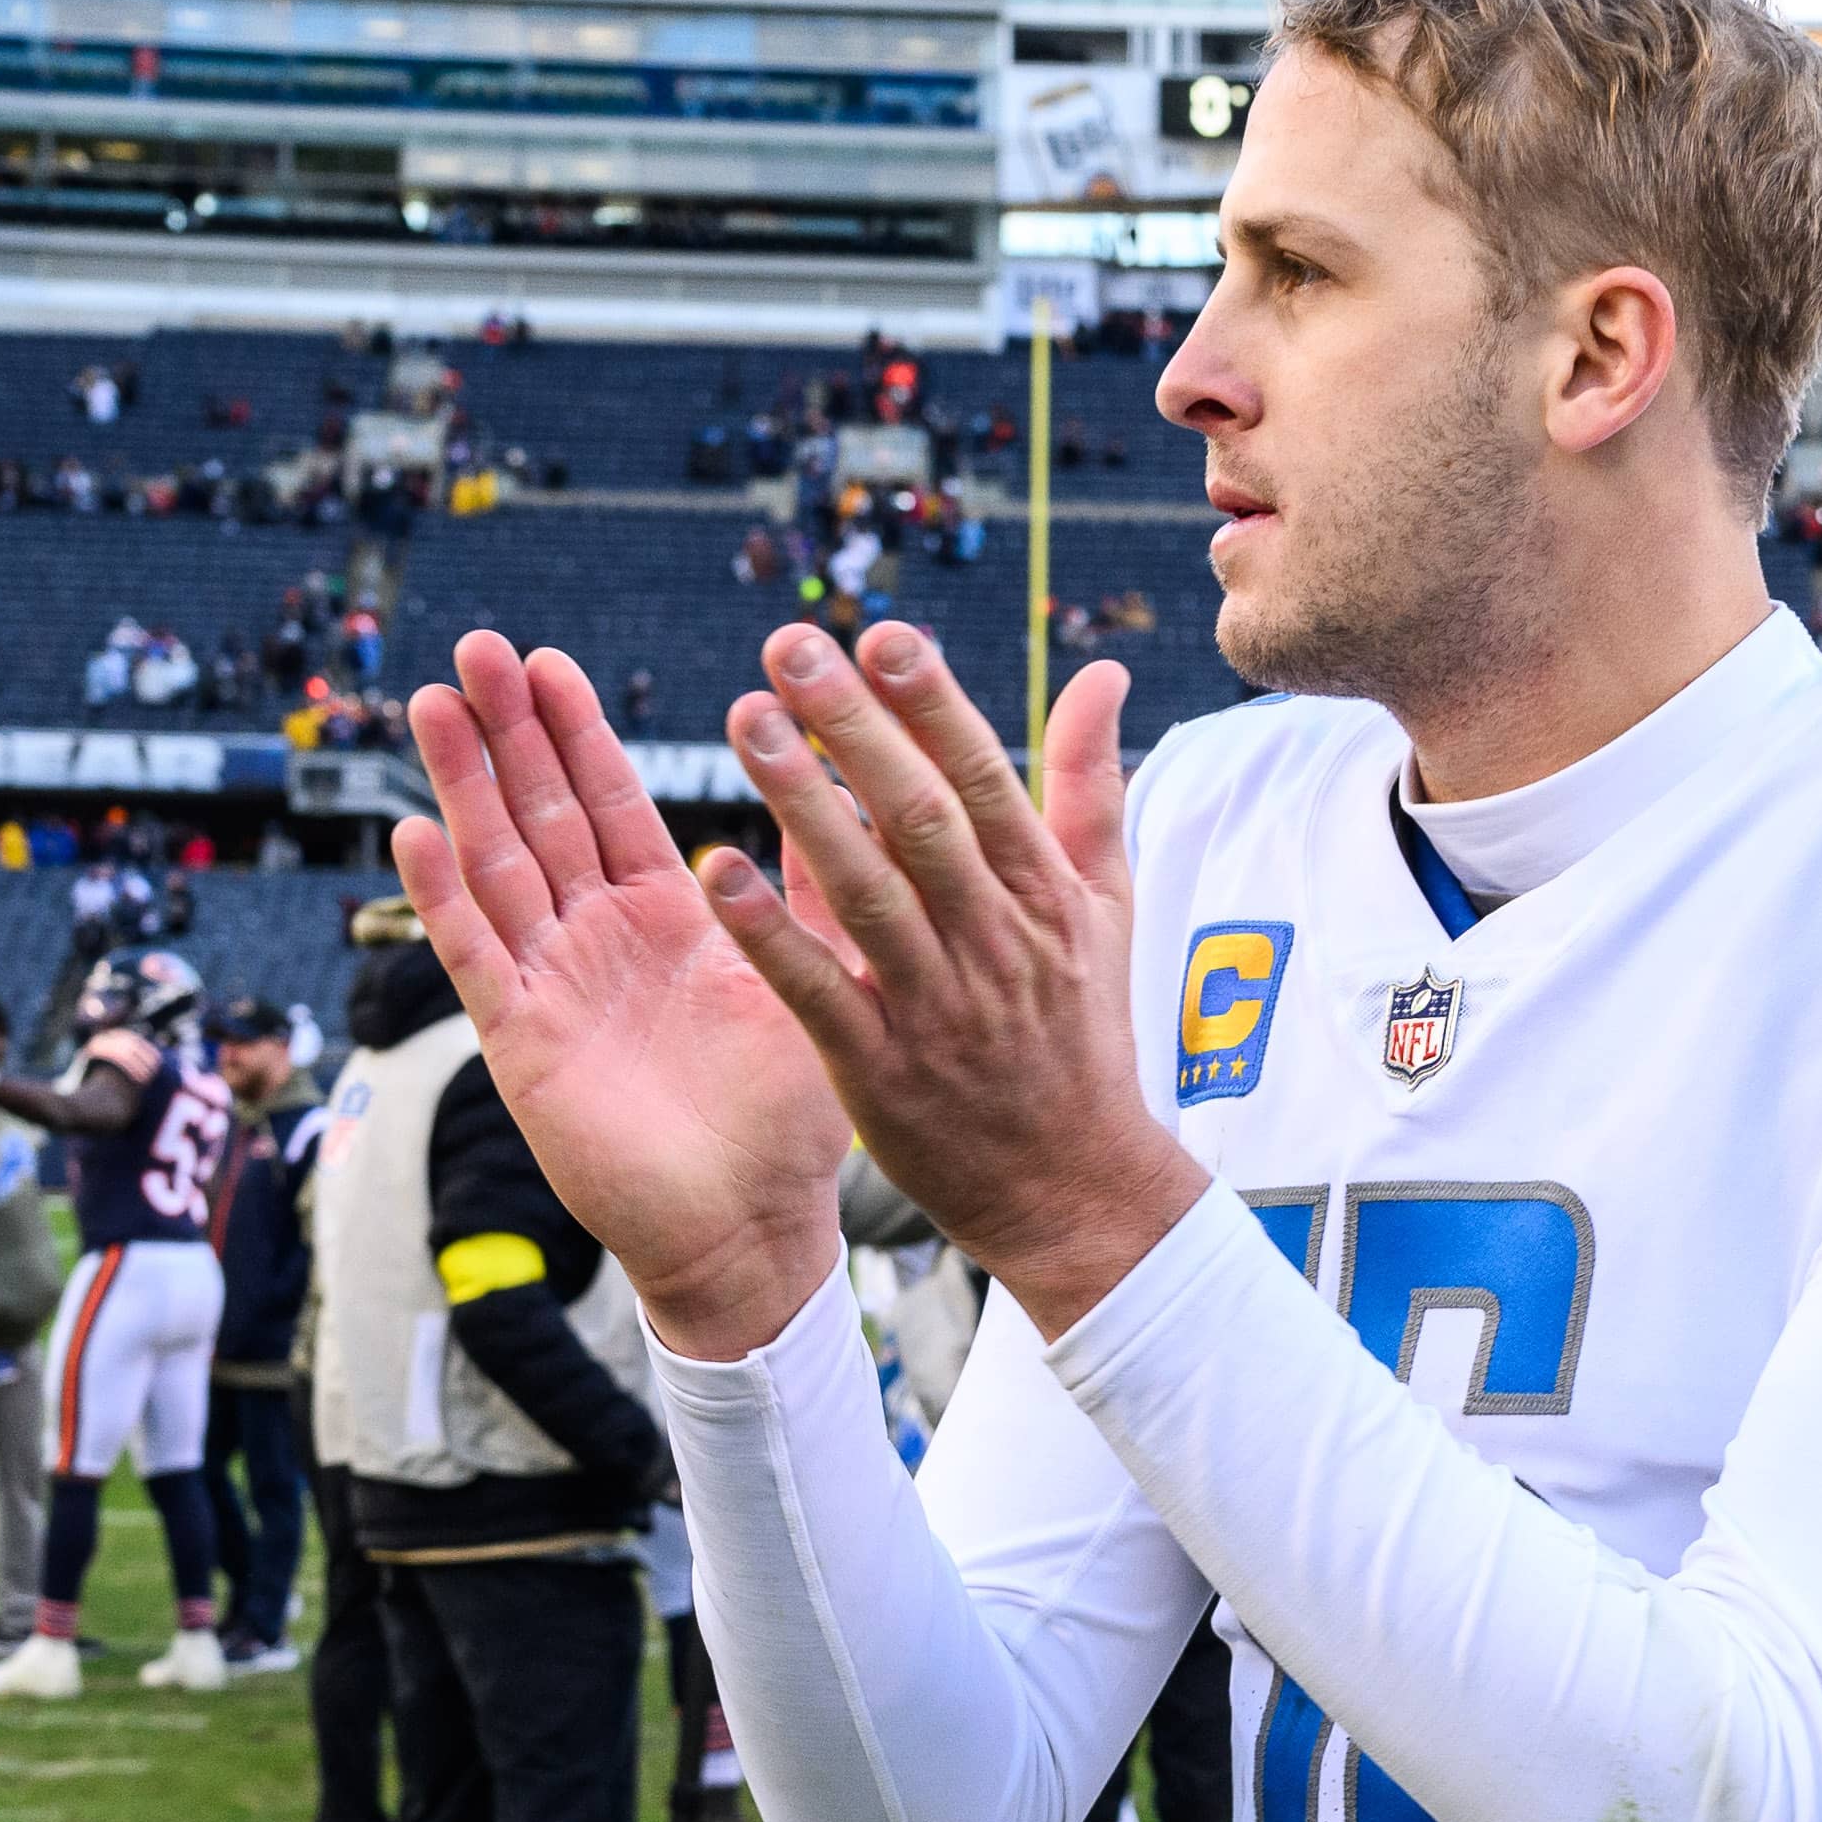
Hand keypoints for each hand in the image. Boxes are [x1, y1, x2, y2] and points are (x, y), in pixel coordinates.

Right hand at [394, 630, 865, 1357]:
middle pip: (539, 814)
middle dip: (507, 732)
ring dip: (463, 787)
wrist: (752, 1224)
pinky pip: (477, 958)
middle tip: (477, 647)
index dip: (574, 732)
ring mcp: (552, 984)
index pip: (609, 803)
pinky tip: (414, 833)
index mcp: (667, 916)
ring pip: (496, 865)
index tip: (545, 660)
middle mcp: (598, 939)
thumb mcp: (811, 978)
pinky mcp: (523, 1042)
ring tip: (435, 705)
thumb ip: (814, 889)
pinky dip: (444, 897)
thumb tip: (843, 785)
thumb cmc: (786, 1116)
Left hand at [682, 619, 1196, 1338]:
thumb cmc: (1081, 1036)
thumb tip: (1104, 673)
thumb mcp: (1105, 909)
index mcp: (1045, 895)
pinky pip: (820, 993)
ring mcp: (938, 1009)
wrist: (1074, 1189)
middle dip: (857, 729)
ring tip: (747, 723)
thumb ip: (1091, 787)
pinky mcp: (882, 1074)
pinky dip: (770, 934)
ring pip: (868, 894)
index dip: (933, 704)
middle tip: (790, 648)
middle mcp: (995, 943)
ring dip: (804, 806)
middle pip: (923, 820)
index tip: (880, 632)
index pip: (986, 779)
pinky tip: (716, 871)